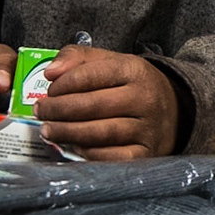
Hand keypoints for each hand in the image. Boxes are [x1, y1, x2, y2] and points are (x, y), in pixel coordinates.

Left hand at [32, 46, 178, 160]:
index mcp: (135, 70)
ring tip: (48, 131)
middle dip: (59, 110)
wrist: (174, 111)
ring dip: (67, 133)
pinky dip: (87, 154)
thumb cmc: (130, 86)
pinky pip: (110, 157)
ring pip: (99, 132)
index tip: (49, 91)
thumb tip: (50, 72)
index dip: (64, 84)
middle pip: (93, 105)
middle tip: (41, 113)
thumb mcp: (111, 62)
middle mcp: (145, 98)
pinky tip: (73, 148)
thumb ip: (78, 57)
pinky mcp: (145, 153)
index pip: (93, 74)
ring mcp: (147, 128)